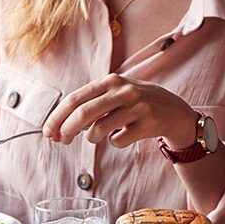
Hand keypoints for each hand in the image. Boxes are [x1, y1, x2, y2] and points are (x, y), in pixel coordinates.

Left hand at [44, 74, 197, 148]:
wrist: (175, 111)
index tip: (48, 131)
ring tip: (98, 136)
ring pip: (100, 129)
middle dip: (67, 130)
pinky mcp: (148, 124)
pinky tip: (123, 135)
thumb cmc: (138, 103)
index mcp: (111, 81)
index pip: (75, 99)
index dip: (58, 117)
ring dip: (92, 138)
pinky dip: (114, 142)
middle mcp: (124, 91)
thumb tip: (60, 127)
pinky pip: (118, 140)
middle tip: (61, 141)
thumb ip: (92, 105)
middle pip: (84, 113)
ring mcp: (137, 107)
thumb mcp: (117, 94)